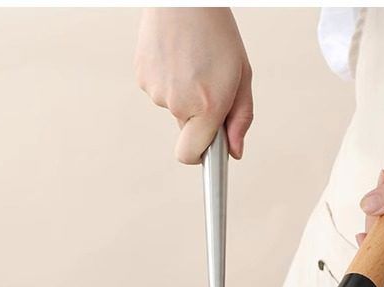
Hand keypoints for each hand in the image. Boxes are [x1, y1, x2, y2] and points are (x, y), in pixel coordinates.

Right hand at [134, 8, 253, 163]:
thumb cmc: (217, 33)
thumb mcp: (242, 75)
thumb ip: (241, 118)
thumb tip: (234, 152)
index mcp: (207, 106)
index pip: (190, 155)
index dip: (199, 156)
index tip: (206, 156)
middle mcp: (178, 103)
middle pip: (186, 130)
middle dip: (197, 117)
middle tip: (208, 84)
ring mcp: (156, 91)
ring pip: (172, 108)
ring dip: (183, 93)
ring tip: (192, 61)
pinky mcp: (141, 77)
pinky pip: (158, 90)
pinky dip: (168, 79)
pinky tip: (176, 56)